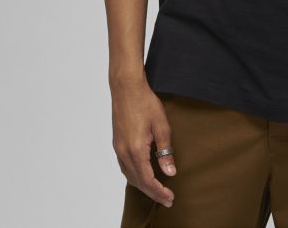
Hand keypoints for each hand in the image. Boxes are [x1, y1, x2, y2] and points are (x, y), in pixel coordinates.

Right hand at [111, 77, 176, 207]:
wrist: (126, 88)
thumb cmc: (145, 102)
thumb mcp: (161, 125)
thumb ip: (165, 151)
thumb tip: (170, 172)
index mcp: (136, 149)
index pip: (147, 180)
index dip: (159, 192)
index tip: (170, 198)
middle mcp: (124, 152)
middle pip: (137, 181)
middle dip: (152, 193)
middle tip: (167, 199)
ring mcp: (118, 148)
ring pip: (129, 176)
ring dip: (143, 186)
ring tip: (157, 191)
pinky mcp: (117, 143)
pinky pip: (124, 167)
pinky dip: (134, 176)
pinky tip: (143, 175)